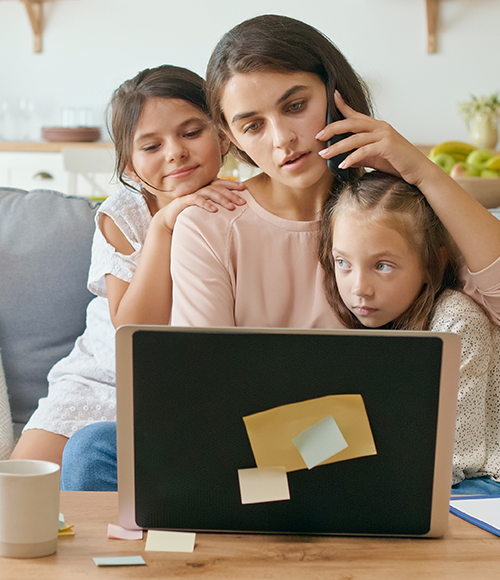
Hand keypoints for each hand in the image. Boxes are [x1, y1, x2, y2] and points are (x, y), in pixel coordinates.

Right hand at [156, 178, 246, 232]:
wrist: (169, 218)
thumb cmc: (189, 213)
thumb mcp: (204, 208)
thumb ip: (215, 205)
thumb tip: (232, 208)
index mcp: (205, 188)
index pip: (220, 183)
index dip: (232, 184)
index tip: (243, 187)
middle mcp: (199, 188)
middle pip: (218, 188)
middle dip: (231, 194)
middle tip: (242, 202)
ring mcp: (192, 193)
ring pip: (209, 192)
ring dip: (221, 199)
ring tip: (231, 207)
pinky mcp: (184, 200)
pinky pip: (196, 200)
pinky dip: (206, 204)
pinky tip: (214, 210)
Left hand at [316, 92, 434, 187]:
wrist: (419, 171)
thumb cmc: (398, 164)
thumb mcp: (375, 158)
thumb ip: (360, 156)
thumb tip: (343, 160)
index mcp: (377, 127)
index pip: (357, 114)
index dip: (343, 105)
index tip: (332, 96)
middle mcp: (381, 127)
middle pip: (351, 123)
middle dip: (332, 128)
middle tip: (317, 136)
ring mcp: (385, 135)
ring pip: (354, 138)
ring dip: (337, 147)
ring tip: (324, 155)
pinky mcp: (387, 146)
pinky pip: (364, 151)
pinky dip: (351, 158)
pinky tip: (342, 165)